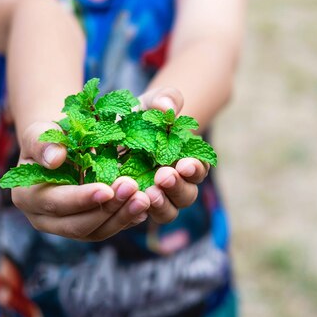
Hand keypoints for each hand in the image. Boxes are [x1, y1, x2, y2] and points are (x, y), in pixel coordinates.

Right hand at [11, 121, 150, 240]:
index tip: (107, 189)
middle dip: (108, 209)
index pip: (56, 203)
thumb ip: (43, 142)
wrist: (62, 146)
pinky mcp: (88, 227)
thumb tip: (55, 158)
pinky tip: (145, 207)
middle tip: (133, 189)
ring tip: (144, 198)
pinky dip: (128, 219)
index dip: (82, 198)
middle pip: (78, 225)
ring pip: (97, 232)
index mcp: (28, 198)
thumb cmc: (49, 136)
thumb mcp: (40, 132)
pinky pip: (109, 228)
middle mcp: (44, 219)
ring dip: (122, 217)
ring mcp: (67, 227)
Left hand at [138, 88, 210, 223]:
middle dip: (178, 187)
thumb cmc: (143, 115)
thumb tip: (166, 106)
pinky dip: (136, 213)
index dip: (196, 169)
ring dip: (161, 205)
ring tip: (148, 193)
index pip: (200, 169)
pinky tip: (128, 204)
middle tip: (164, 176)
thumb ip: (164, 99)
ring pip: (167, 212)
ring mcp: (155, 197)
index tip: (185, 164)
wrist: (117, 129)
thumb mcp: (152, 102)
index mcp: (188, 160)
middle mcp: (176, 184)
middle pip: (187, 195)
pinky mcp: (133, 206)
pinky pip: (138, 217)